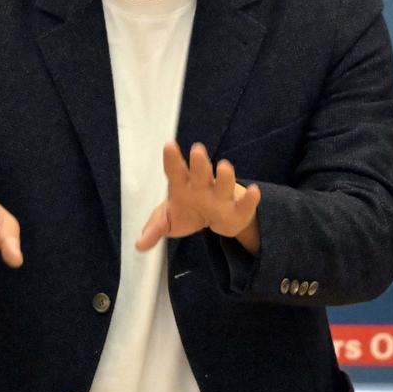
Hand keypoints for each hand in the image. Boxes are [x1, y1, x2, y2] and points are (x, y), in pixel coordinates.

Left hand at [136, 142, 260, 252]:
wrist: (214, 221)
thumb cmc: (187, 212)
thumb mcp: (168, 221)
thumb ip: (153, 230)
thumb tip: (139, 245)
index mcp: (182, 186)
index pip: (175, 171)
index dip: (172, 159)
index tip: (169, 145)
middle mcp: (202, 186)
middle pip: (201, 173)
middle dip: (199, 163)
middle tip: (197, 149)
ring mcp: (221, 196)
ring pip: (224, 184)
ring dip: (224, 176)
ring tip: (224, 166)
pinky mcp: (238, 210)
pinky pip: (246, 204)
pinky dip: (250, 199)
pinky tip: (253, 191)